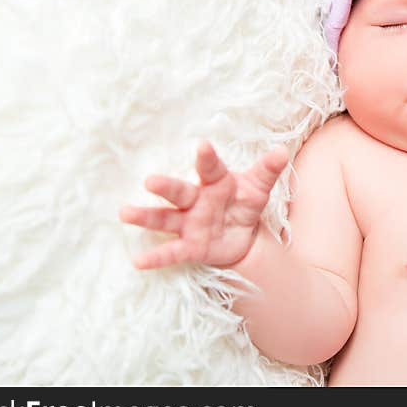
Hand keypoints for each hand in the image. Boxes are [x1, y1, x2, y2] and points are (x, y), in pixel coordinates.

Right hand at [119, 141, 288, 269]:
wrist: (242, 234)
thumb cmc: (244, 202)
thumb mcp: (258, 188)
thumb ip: (268, 170)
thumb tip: (281, 152)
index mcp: (215, 182)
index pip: (210, 167)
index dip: (207, 157)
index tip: (202, 145)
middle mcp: (196, 200)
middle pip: (179, 192)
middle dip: (166, 187)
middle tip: (149, 181)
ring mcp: (189, 223)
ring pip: (165, 219)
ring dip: (146, 217)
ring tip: (125, 213)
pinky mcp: (189, 246)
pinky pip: (171, 252)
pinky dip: (155, 258)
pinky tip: (137, 261)